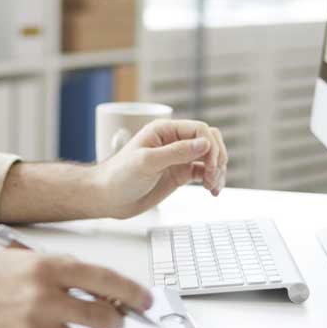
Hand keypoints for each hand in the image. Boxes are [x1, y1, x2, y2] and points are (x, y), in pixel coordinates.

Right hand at [0, 249, 151, 327]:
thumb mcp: (16, 259)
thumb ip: (57, 268)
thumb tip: (95, 285)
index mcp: (47, 267)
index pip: (106, 280)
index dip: (132, 292)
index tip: (145, 301)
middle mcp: (46, 298)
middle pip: (105, 317)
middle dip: (113, 322)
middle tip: (109, 323)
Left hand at [91, 118, 228, 218]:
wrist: (108, 198)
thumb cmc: (119, 176)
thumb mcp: (147, 162)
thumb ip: (177, 152)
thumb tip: (205, 143)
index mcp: (164, 130)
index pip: (199, 129)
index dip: (210, 145)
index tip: (211, 165)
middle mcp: (173, 141)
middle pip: (209, 141)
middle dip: (217, 157)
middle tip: (214, 176)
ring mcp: (178, 158)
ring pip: (209, 157)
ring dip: (218, 170)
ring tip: (214, 187)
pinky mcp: (179, 174)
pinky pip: (203, 172)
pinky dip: (212, 180)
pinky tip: (212, 190)